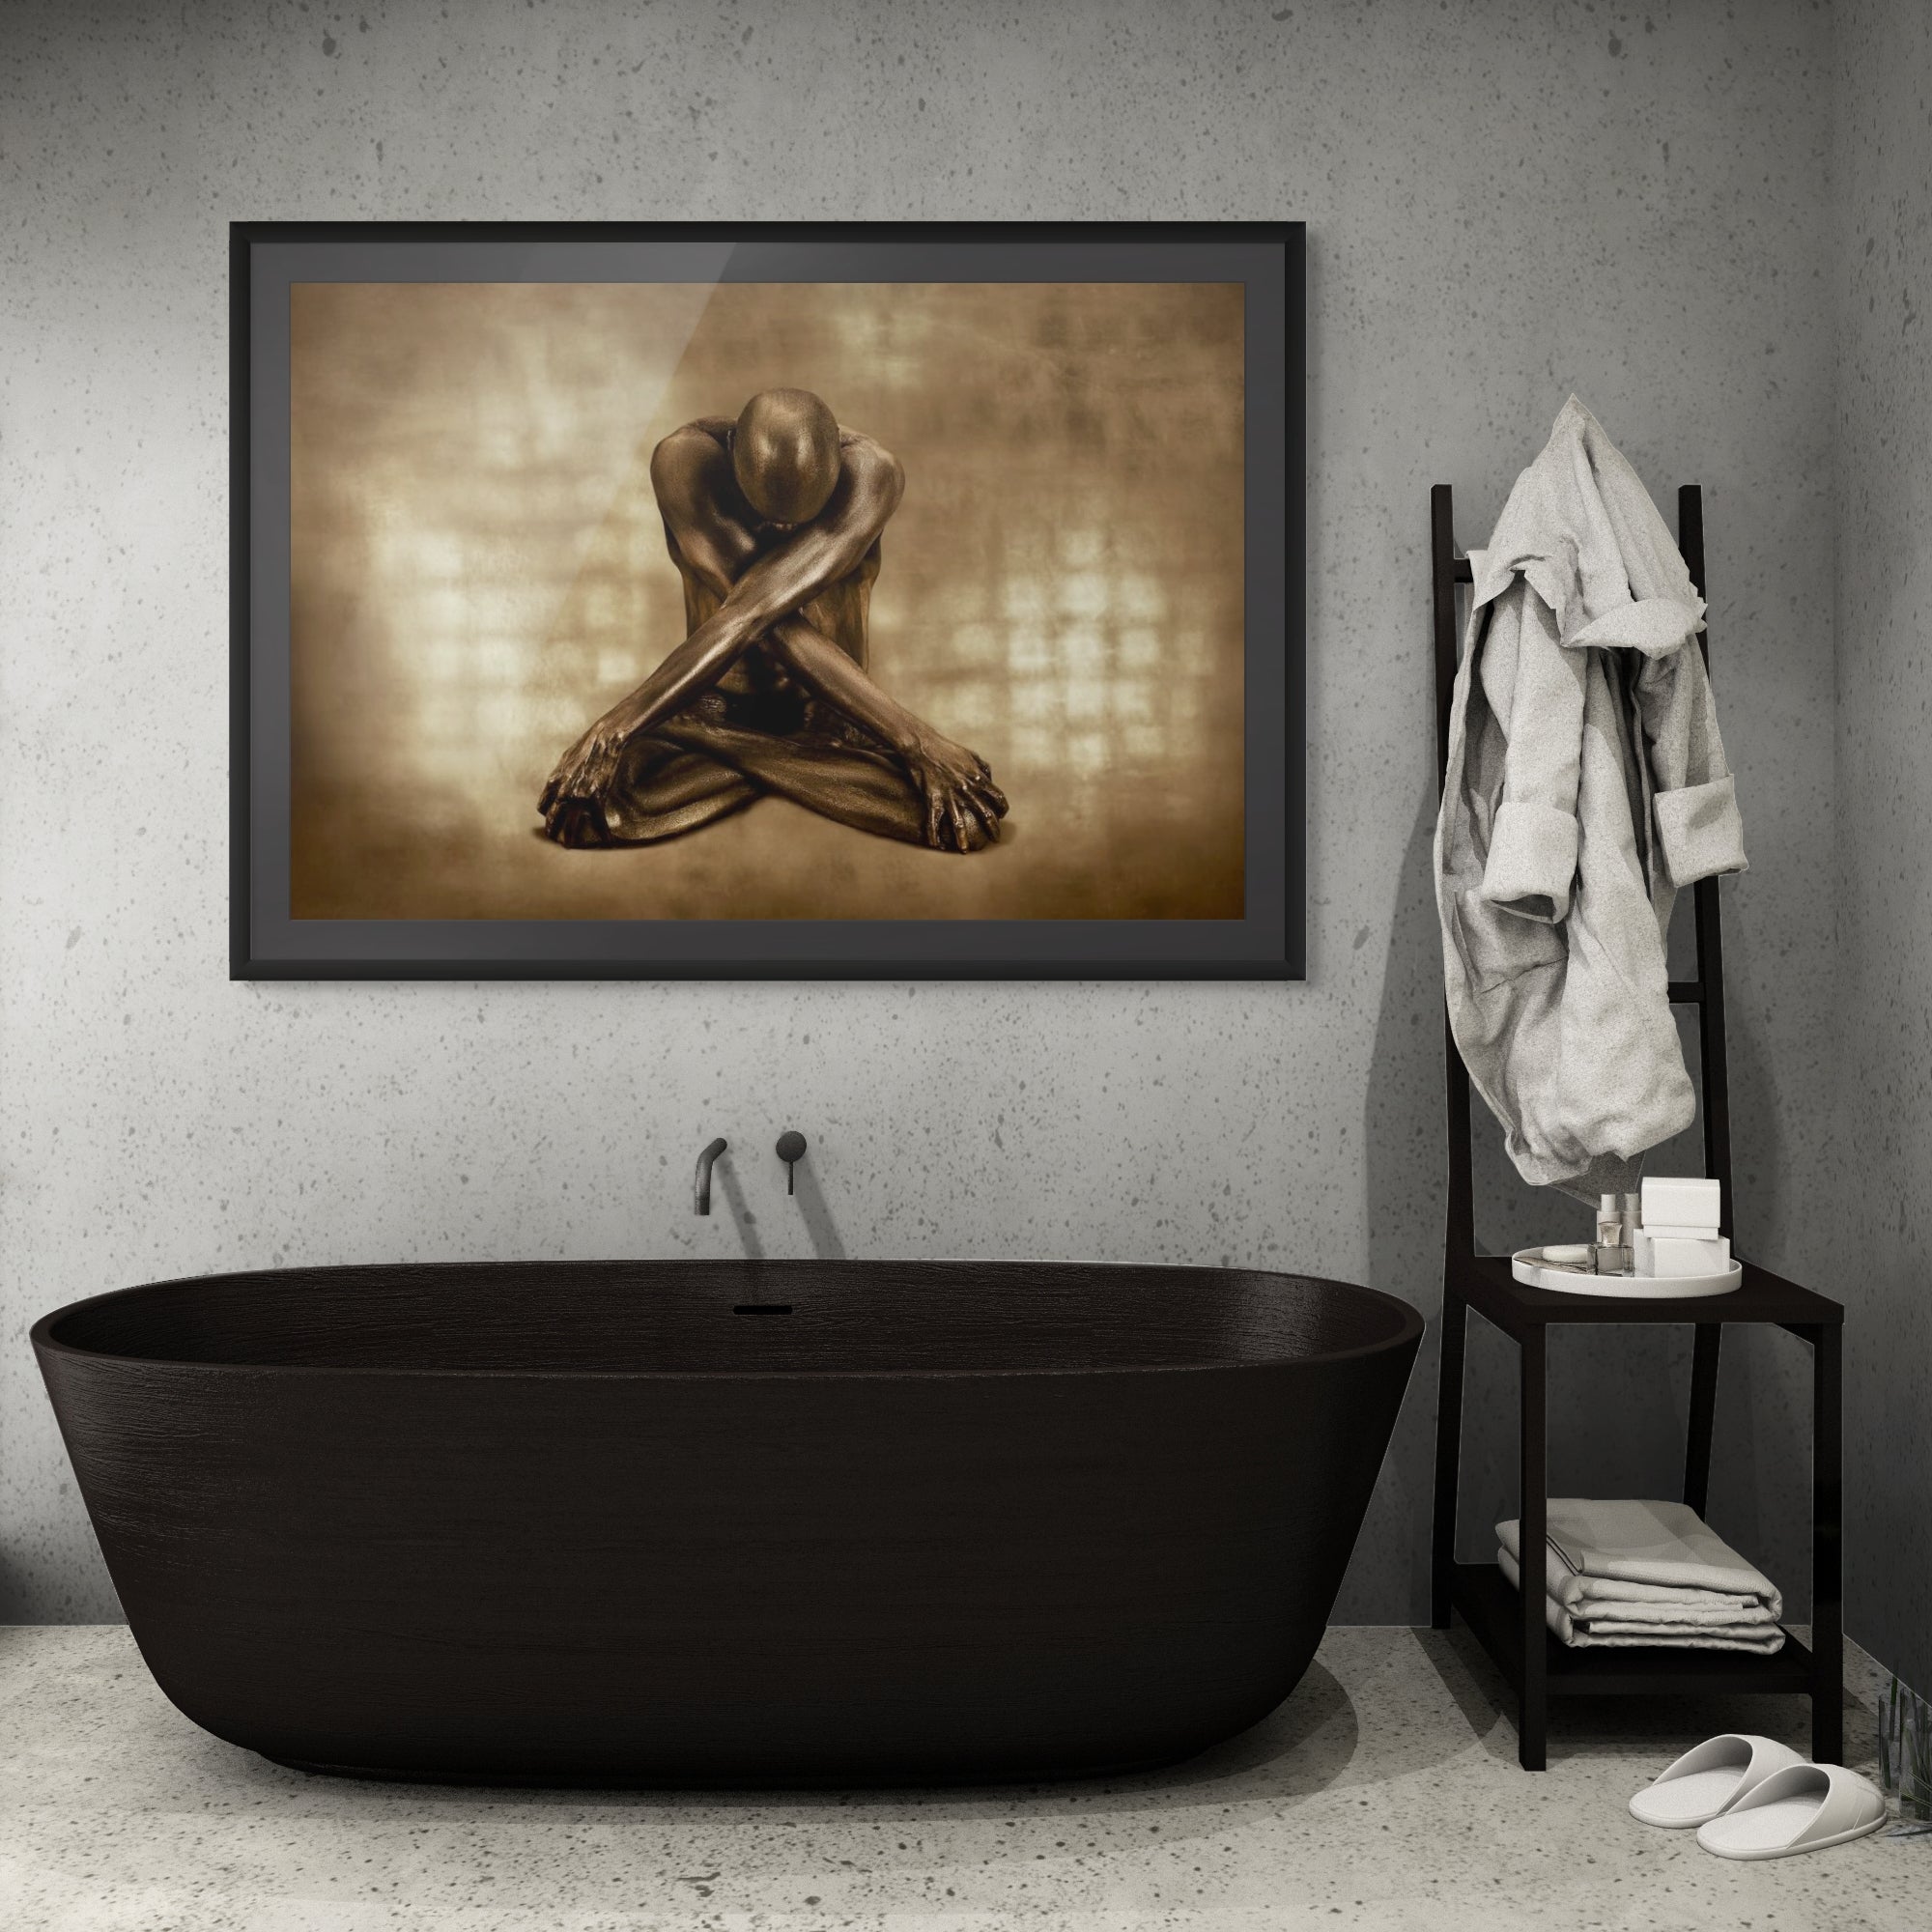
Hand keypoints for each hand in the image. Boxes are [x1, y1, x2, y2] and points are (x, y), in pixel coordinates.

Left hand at [538, 712, 634, 845]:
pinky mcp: (595, 798)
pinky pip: (597, 821)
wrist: (603, 740)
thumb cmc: (587, 746)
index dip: (547, 815)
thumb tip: (558, 781)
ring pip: (570, 826)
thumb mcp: (566, 758)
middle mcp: (562, 792)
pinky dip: (602, 832)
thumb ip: (560, 774)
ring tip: (571, 846)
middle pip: (552, 819)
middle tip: (556, 840)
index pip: (542, 806)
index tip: (552, 820)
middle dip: (553, 832)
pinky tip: (607, 840)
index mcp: (553, 782)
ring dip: (570, 839)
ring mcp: (578, 797)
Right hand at [901, 731, 1008, 852]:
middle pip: (985, 813)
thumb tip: (990, 777)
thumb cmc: (946, 749)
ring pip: (959, 822)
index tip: (1002, 816)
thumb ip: (982, 767)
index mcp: (977, 777)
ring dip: (963, 838)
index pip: (997, 797)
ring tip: (965, 851)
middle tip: (995, 839)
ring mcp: (949, 795)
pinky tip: (936, 845)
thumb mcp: (970, 754)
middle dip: (992, 829)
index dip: (1002, 809)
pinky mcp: (933, 798)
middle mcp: (966, 788)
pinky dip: (934, 834)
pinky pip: (934, 820)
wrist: (922, 745)